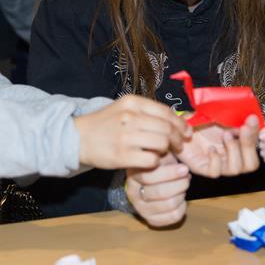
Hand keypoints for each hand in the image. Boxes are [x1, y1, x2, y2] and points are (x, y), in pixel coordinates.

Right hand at [74, 95, 190, 169]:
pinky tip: (152, 161)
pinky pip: (151, 160)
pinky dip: (156, 162)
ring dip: (168, 150)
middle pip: (167, 128)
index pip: (165, 111)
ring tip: (166, 153)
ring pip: (162, 143)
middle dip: (179, 138)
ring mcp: (125, 136)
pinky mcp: (122, 155)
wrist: (78, 138)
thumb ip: (146, 111)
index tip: (186, 131)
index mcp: (132, 102)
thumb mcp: (123, 108)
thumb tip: (175, 118)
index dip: (180, 123)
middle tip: (180, 145)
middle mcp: (129, 117)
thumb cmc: (104, 124)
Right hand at [126, 153, 189, 226]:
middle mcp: (133, 193)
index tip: (184, 168)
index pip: (149, 177)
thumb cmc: (156, 166)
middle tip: (187, 176)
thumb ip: (162, 150)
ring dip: (181, 194)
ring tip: (183, 185)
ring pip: (168, 204)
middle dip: (179, 184)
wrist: (147, 184)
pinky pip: (173, 216)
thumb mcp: (156, 154)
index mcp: (133, 175)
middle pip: (159, 192)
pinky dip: (182, 207)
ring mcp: (141, 208)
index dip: (170, 173)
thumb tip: (173, 144)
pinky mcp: (151, 220)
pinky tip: (181, 198)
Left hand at [175, 115, 259, 177]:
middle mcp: (230, 158)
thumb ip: (238, 121)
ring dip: (233, 151)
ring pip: (235, 170)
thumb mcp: (223, 118)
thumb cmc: (201, 121)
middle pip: (251, 165)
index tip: (251, 120)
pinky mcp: (202, 168)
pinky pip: (215, 172)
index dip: (256, 136)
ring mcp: (217, 165)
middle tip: (241, 130)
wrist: (180, 123)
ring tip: (225, 136)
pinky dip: (215, 160)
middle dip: (248, 146)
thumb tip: (253, 119)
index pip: (256, 149)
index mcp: (239, 146)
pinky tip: (210, 149)